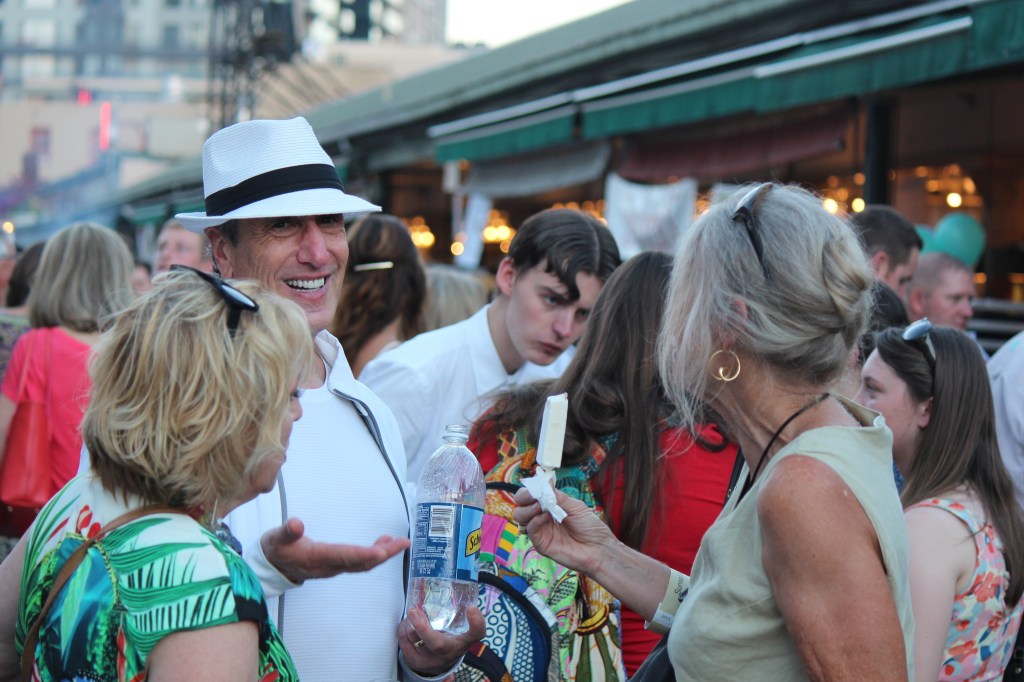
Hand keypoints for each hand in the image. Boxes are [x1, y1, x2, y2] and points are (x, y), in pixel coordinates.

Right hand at [260, 517, 408, 582]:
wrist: (273, 566)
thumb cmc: (276, 549)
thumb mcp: (276, 538)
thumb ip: (287, 531)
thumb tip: (296, 523)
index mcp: (317, 558)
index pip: (343, 556)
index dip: (363, 554)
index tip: (381, 551)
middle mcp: (330, 566)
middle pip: (361, 563)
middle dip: (383, 554)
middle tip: (403, 543)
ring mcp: (335, 567)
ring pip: (363, 564)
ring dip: (384, 554)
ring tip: (401, 542)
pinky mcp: (337, 565)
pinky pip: (360, 562)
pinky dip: (375, 552)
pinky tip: (385, 542)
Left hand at [397, 606, 484, 676]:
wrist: (438, 667)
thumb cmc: (449, 641)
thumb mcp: (459, 630)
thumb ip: (457, 613)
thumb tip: (446, 587)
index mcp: (463, 641)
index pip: (476, 634)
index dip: (476, 623)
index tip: (471, 608)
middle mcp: (449, 653)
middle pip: (437, 644)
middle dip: (422, 627)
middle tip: (414, 611)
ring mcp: (431, 661)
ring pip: (414, 638)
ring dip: (409, 623)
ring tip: (413, 615)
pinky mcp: (415, 662)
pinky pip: (404, 641)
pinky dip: (403, 630)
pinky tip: (407, 626)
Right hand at [512, 487, 614, 575]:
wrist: (598, 549)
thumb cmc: (590, 527)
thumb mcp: (576, 507)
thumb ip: (558, 497)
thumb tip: (545, 482)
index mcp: (550, 506)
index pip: (532, 495)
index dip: (530, 489)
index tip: (535, 486)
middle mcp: (542, 517)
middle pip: (521, 505)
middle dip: (524, 497)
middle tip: (532, 496)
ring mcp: (540, 530)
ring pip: (520, 517)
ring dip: (527, 508)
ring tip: (539, 506)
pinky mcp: (540, 543)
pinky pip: (530, 530)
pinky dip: (534, 521)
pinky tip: (545, 516)